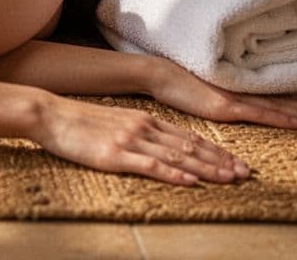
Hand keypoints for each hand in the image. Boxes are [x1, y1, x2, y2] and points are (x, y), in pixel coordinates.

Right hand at [35, 94, 250, 185]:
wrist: (51, 115)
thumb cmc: (79, 122)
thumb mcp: (115, 122)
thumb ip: (137, 131)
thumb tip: (157, 146)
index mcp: (145, 120)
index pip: (189, 137)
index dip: (215, 150)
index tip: (235, 162)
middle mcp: (143, 128)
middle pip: (190, 147)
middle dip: (220, 161)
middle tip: (245, 173)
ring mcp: (130, 140)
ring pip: (177, 156)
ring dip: (206, 169)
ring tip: (228, 178)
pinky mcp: (115, 154)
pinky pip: (150, 165)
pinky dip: (173, 174)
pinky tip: (189, 181)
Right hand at [146, 58, 296, 129]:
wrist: (157, 73)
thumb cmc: (173, 80)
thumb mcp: (199, 87)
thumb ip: (215, 93)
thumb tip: (224, 100)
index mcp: (234, 86)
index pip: (269, 95)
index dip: (293, 101)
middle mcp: (239, 90)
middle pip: (279, 100)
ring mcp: (234, 98)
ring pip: (276, 107)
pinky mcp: (225, 106)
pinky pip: (260, 114)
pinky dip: (282, 118)